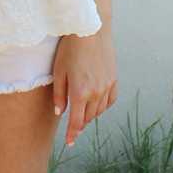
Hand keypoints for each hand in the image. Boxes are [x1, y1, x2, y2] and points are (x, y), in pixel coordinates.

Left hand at [52, 22, 117, 149]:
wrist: (92, 29)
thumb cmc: (70, 48)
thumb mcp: (59, 71)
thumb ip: (59, 95)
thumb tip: (60, 112)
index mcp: (80, 92)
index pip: (77, 122)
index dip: (72, 134)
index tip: (69, 142)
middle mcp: (96, 92)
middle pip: (88, 118)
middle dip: (80, 123)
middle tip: (73, 126)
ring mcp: (107, 86)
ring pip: (99, 110)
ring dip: (91, 115)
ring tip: (83, 113)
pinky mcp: (114, 79)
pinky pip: (110, 100)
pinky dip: (103, 106)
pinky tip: (97, 104)